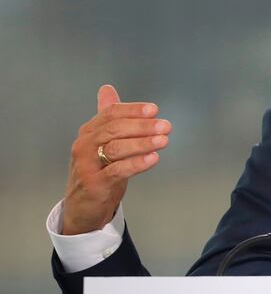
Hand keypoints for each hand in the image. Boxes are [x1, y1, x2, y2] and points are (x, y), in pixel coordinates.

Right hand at [62, 85, 171, 234]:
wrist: (83, 205)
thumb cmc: (97, 170)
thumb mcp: (102, 142)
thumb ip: (108, 117)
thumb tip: (107, 88)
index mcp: (89, 132)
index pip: (111, 114)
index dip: (133, 110)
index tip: (154, 110)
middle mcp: (84, 145)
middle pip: (115, 129)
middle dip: (142, 126)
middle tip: (165, 126)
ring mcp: (87, 165)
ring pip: (116, 148)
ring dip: (142, 143)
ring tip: (163, 141)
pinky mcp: (94, 183)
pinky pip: (118, 170)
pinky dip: (137, 163)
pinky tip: (153, 158)